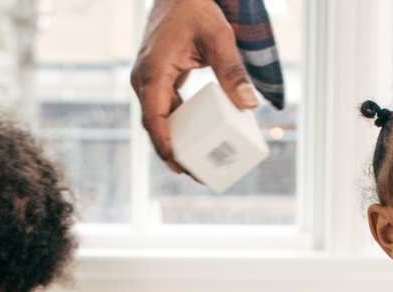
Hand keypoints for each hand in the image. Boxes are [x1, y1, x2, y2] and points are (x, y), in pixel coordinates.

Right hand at [131, 0, 260, 175]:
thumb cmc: (195, 9)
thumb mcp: (219, 39)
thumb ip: (232, 72)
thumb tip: (248, 105)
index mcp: (152, 72)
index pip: (154, 118)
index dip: (165, 145)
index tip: (179, 165)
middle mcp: (144, 80)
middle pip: (154, 126)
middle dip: (173, 153)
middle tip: (196, 174)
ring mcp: (148, 81)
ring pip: (158, 120)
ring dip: (175, 142)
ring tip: (197, 164)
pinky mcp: (157, 80)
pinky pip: (164, 109)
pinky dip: (177, 126)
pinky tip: (195, 139)